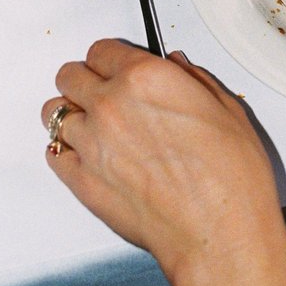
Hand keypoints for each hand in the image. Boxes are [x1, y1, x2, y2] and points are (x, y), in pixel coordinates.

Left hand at [42, 39, 284, 285]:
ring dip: (72, 116)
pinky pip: (53, 155)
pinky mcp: (81, 182)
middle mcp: (110, 105)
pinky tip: (86, 156)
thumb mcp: (227, 110)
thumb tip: (176, 67)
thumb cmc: (231, 179)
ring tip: (93, 127)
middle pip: (69, 76)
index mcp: (145, 78)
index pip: (100, 49)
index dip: (110, 59)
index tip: (115, 67)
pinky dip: (65, 153)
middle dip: (85, 81)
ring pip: (54, 114)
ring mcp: (91, 144)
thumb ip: (193, 79)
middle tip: (102, 93)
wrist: (220, 236)